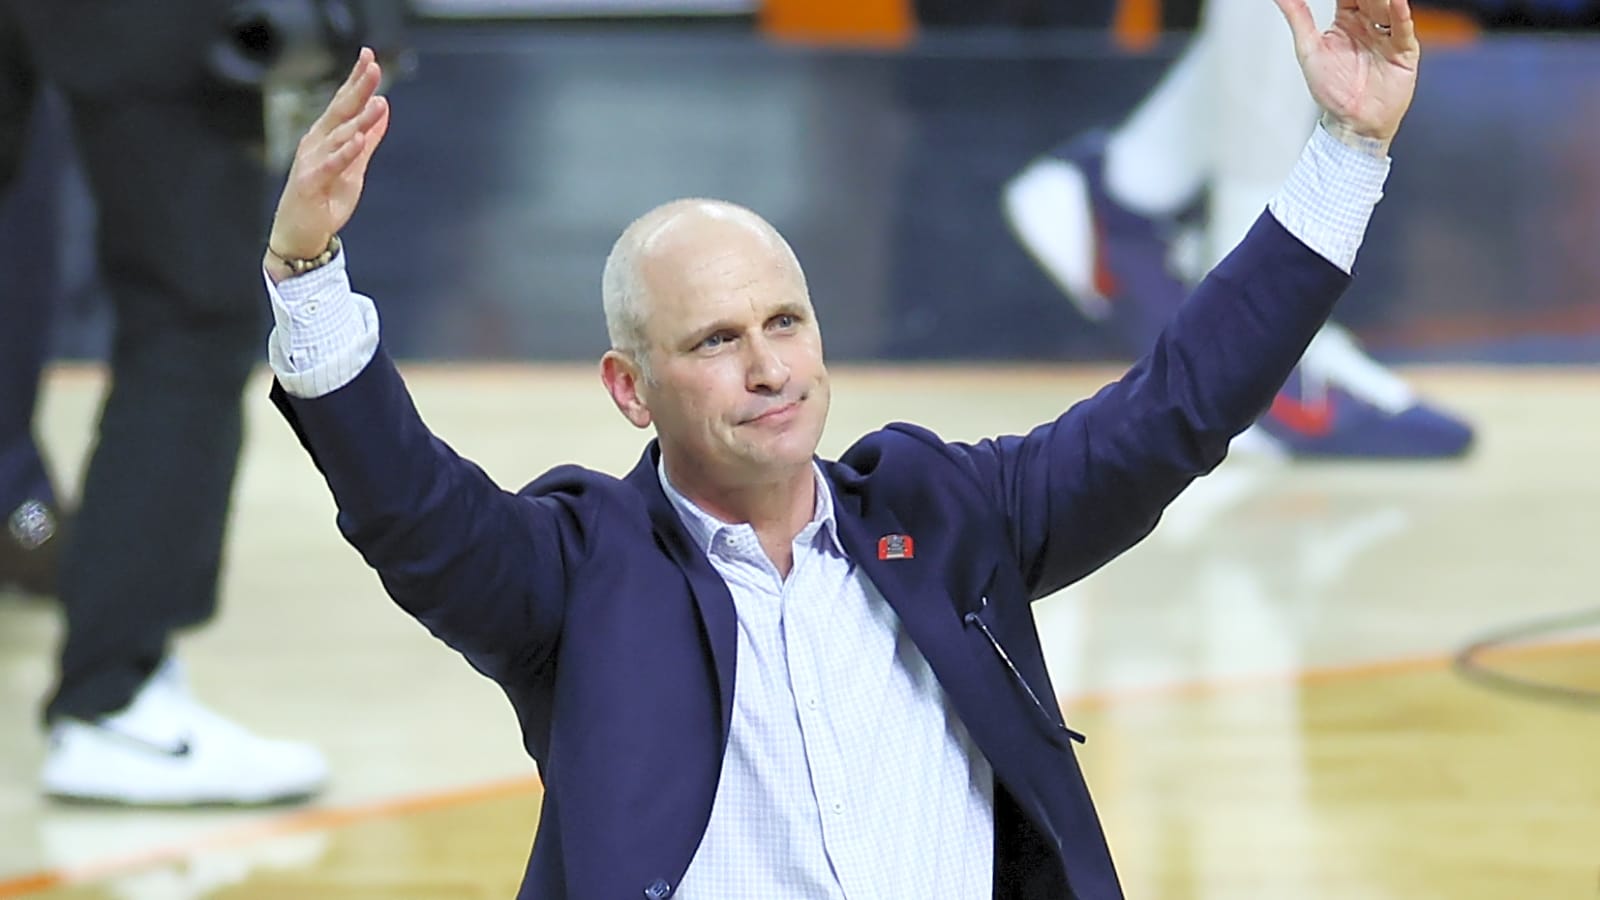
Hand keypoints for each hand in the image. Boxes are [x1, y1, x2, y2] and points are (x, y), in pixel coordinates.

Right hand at [266, 48, 390, 275]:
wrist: (301, 233)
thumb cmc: (324, 199)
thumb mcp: (354, 166)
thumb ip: (369, 139)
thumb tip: (383, 110)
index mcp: (326, 137)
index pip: (343, 103)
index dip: (356, 81)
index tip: (370, 58)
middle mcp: (316, 143)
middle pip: (339, 111)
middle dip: (357, 88)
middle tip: (373, 66)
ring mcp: (312, 162)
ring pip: (339, 136)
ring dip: (359, 119)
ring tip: (377, 102)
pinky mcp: (311, 183)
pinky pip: (331, 165)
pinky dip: (344, 153)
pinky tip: (358, 140)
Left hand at [1274, 0, 1419, 153]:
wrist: (1351, 122)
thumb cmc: (1331, 90)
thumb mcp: (1309, 49)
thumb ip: (1298, 17)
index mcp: (1347, 21)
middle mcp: (1369, 25)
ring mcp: (1387, 36)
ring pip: (1387, 7)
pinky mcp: (1403, 51)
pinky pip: (1403, 29)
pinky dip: (1400, 15)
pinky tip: (1397, 2)